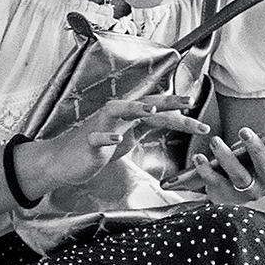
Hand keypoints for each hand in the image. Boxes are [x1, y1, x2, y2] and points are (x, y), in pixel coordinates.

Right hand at [22, 84, 183, 198]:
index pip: (158, 113)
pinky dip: (106, 137)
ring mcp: (101, 127)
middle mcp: (116, 117)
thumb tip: (165, 121)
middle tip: (189, 102)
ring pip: (118, 111)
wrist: (64, 161)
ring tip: (152, 109)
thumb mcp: (126, 138)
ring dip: (134, 108)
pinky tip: (115, 139)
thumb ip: (143, 127)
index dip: (179, 115)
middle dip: (167, 103)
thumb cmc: (95, 149)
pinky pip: (97, 137)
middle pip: (144, 105)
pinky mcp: (88, 141)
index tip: (201, 122)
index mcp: (128, 118)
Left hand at [157, 111, 264, 210]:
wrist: (241, 202)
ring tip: (215, 140)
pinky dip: (205, 170)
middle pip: (264, 167)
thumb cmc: (255, 169)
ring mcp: (245, 192)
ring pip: (238, 176)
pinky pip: (214, 183)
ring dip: (226, 157)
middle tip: (244, 131)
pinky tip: (198, 157)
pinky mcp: (224, 196)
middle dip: (255, 149)